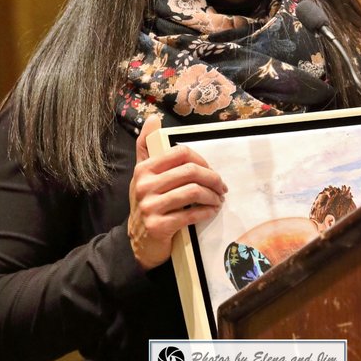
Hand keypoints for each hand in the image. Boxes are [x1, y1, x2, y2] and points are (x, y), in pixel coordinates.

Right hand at [128, 115, 226, 269]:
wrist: (139, 242)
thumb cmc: (148, 203)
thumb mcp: (143, 174)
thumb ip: (147, 146)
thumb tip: (154, 118)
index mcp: (144, 169)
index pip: (181, 153)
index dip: (202, 160)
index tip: (211, 170)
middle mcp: (144, 185)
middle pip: (190, 172)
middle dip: (213, 179)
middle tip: (222, 187)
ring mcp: (150, 207)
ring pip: (193, 192)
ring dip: (212, 196)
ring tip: (218, 199)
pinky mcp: (158, 227)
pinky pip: (191, 214)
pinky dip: (206, 212)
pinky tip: (211, 211)